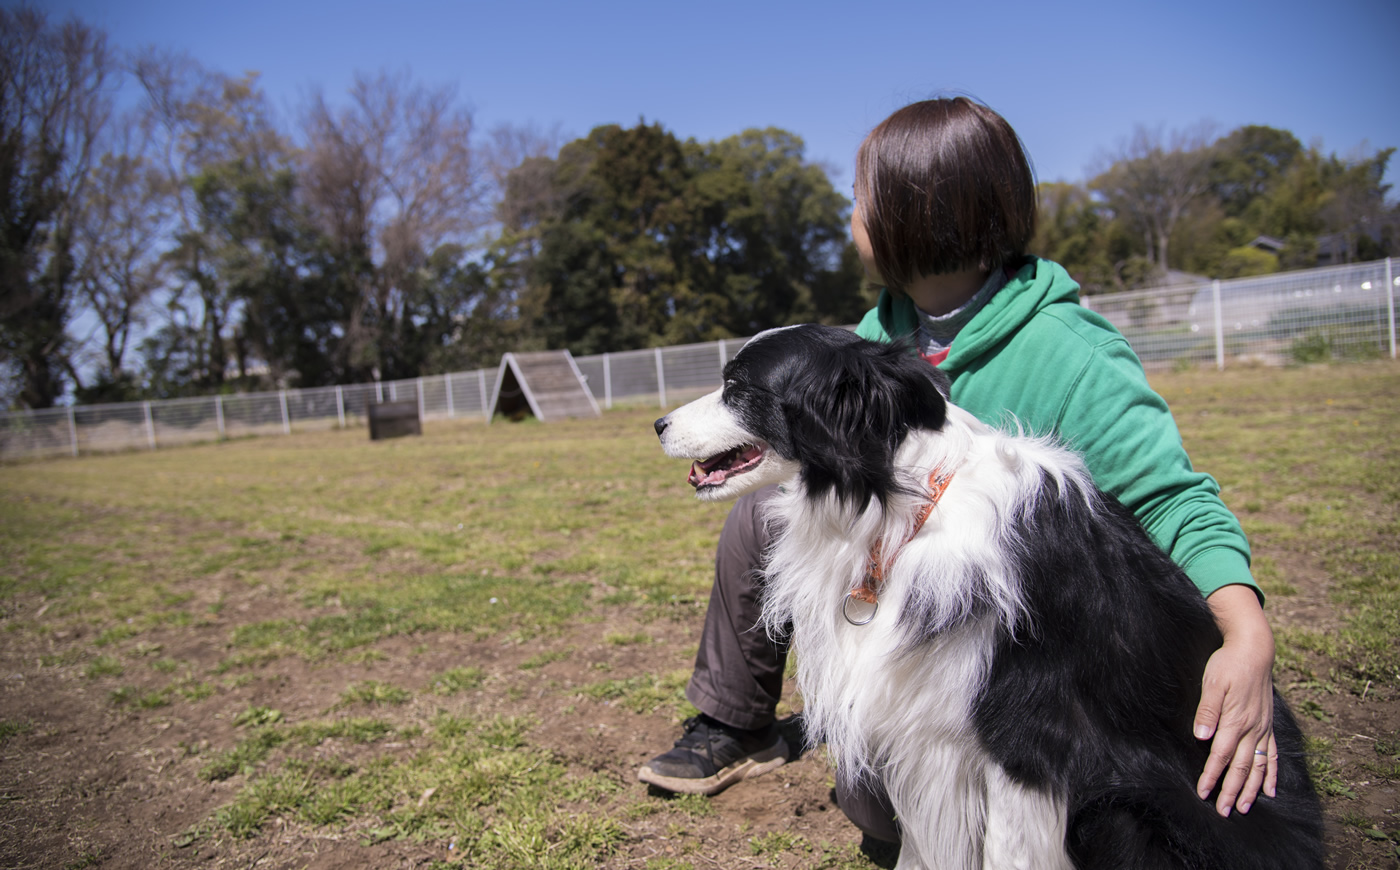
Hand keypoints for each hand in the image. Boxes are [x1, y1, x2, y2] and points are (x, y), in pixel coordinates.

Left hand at [1193, 584, 1276, 815]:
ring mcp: (1263, 728)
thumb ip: (1207, 709)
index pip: (1221, 755)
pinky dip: (1272, 774)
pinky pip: (1272, 754)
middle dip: (1231, 790)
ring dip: (1251, 789)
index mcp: (1235, 719)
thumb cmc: (1229, 664)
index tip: (1203, 792)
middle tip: (1223, 811)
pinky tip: (1271, 790)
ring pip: (1258, 766)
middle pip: (1241, 767)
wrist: (1255, 649)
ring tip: (1243, 807)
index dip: (1211, 775)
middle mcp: (1252, 728)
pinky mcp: (1268, 725)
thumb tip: (1202, 736)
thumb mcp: (1213, 682)